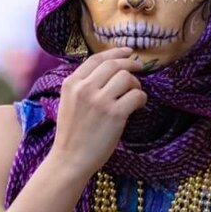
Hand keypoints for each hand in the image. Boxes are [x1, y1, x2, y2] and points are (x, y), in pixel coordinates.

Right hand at [49, 47, 145, 178]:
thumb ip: (83, 85)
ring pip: (126, 77)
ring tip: (133, 95)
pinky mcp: (115, 114)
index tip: (128, 52)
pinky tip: (138, 106)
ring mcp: (100, 101)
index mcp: (71, 83)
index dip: (115, 52)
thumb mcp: (69, 102)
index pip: (96, 59)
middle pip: (114, 65)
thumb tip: (109, 70)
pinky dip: (141, 99)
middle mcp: (84, 88)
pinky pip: (136, 95)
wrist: (70, 159)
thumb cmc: (72, 133)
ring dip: (135, 84)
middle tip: (141, 68)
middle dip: (131, 64)